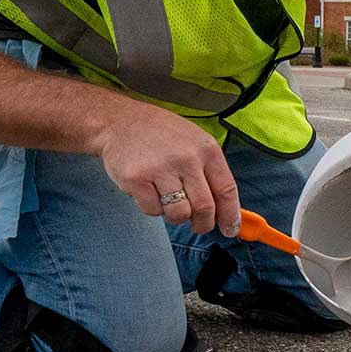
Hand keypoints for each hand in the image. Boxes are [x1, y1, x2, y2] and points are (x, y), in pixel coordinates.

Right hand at [92, 101, 241, 235]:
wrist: (120, 121)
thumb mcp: (194, 143)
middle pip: (205, 207)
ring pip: (179, 214)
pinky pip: (153, 211)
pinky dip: (152, 208)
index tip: (231, 230)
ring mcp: (160, 169)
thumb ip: (210, 172)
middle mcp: (186, 159)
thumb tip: (225, 210)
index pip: (226, 190)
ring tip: (168, 200)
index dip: (230, 215)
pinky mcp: (136, 179)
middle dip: (203, 224)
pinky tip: (149, 191)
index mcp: (206, 149)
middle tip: (198, 226)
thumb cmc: (162, 135)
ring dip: (175, 216)